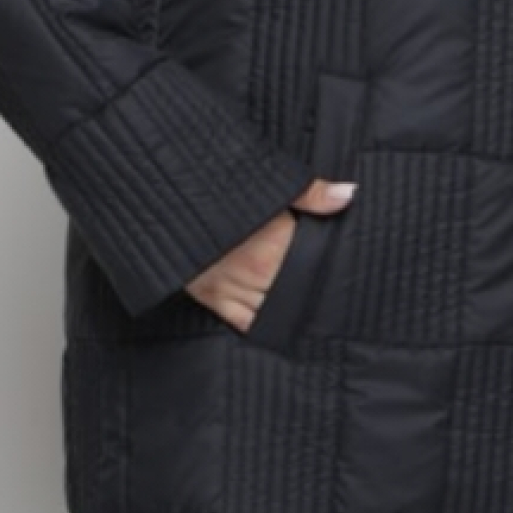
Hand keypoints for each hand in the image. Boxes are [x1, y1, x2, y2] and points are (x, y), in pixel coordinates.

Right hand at [185, 178, 356, 332]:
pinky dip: (260, 327)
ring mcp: (234, 288)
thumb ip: (310, 193)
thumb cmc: (213, 189)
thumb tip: (348, 194)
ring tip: (305, 313)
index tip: (339, 275)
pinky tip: (274, 329)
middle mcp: (259, 272)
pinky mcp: (212, 296)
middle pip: (296, 292)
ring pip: (274, 310)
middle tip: (326, 298)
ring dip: (288, 311)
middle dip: (308, 292)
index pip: (313, 267)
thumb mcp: (266, 182)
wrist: (164, 201)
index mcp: (277, 244)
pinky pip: (243, 322)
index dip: (326, 272)